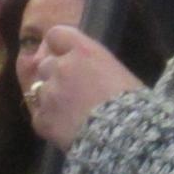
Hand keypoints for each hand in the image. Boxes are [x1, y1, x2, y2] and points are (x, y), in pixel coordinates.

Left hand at [33, 25, 144, 151]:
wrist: (125, 138)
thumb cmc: (134, 105)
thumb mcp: (119, 74)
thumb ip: (96, 66)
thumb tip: (89, 71)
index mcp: (84, 51)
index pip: (55, 35)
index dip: (58, 45)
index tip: (63, 54)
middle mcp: (61, 67)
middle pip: (45, 64)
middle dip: (54, 75)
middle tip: (71, 90)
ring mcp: (49, 93)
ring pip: (39, 90)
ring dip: (50, 98)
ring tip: (69, 113)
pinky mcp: (42, 119)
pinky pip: (39, 116)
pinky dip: (49, 121)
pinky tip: (65, 129)